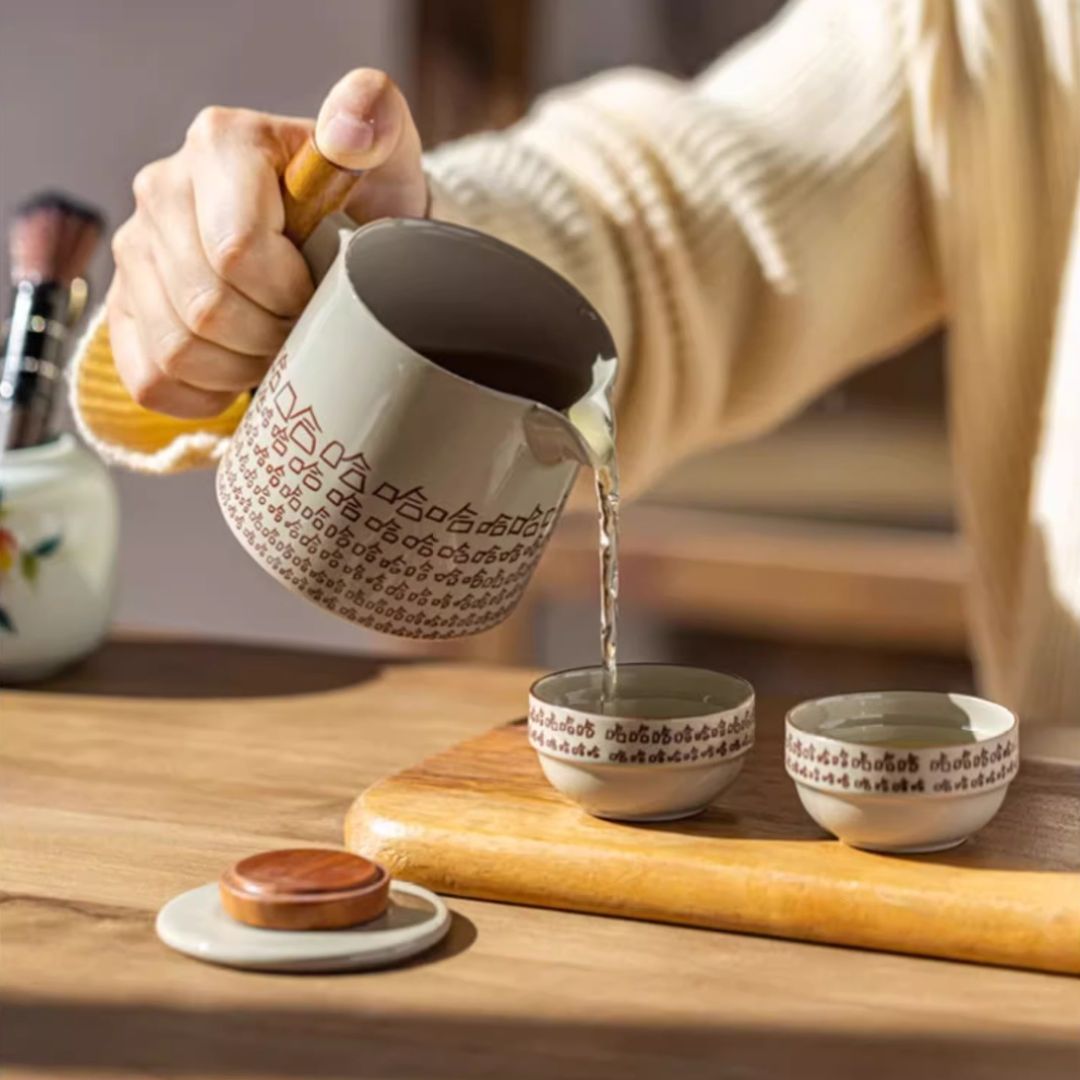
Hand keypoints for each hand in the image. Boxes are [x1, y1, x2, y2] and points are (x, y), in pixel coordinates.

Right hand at [108, 69, 425, 417]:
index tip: (320, 294)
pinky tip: (239, 374)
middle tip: (304, 329)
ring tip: (276, 348)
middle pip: (206, 307)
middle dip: (270, 337)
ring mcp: (136, 251)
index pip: (236, 250)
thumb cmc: (365, 202)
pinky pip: (150, 379)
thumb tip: (348, 131)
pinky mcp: (125, 307)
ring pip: (178, 350)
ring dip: (241, 369)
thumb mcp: (386, 153)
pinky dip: (203, 394)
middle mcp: (163, 189)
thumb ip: (375, 120)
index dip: (288, 294)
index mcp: (220, 144)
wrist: (342, 237)